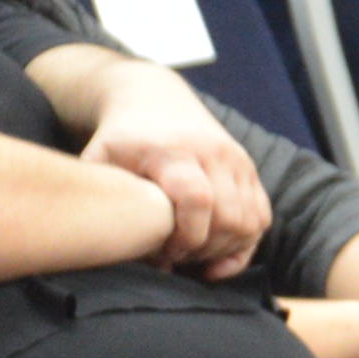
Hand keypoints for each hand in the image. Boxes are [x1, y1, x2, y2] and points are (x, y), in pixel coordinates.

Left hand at [82, 84, 267, 275]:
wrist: (154, 98)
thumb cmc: (121, 137)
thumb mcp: (98, 157)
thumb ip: (97, 195)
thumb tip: (103, 240)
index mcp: (173, 150)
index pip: (197, 198)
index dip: (185, 237)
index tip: (163, 255)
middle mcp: (212, 152)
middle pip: (228, 217)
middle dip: (202, 250)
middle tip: (173, 259)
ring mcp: (236, 160)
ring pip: (249, 221)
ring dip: (223, 249)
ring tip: (191, 255)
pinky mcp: (248, 169)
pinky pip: (261, 217)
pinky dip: (244, 244)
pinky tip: (215, 256)